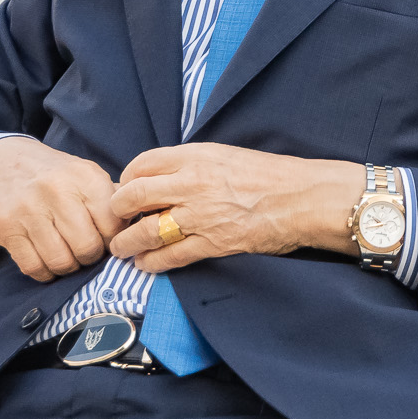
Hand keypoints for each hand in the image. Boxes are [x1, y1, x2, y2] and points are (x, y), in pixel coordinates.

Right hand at [0, 136, 118, 281]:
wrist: (8, 164)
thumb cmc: (58, 177)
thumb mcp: (89, 176)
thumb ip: (113, 201)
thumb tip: (137, 230)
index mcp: (85, 177)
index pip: (113, 226)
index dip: (114, 240)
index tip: (106, 239)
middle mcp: (56, 190)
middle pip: (87, 248)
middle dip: (91, 256)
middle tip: (87, 250)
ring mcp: (29, 210)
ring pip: (61, 262)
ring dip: (69, 267)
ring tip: (69, 255)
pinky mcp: (7, 228)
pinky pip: (34, 268)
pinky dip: (45, 272)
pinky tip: (48, 259)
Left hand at [103, 144, 363, 271]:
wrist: (303, 198)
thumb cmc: (270, 175)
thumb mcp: (225, 155)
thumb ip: (192, 163)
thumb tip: (164, 177)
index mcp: (195, 156)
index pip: (142, 164)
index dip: (126, 178)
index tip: (124, 190)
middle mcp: (191, 183)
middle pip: (134, 195)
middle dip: (117, 211)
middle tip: (114, 220)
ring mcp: (200, 215)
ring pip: (145, 230)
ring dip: (127, 242)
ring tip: (122, 248)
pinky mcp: (212, 244)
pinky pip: (170, 256)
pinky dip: (152, 262)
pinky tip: (145, 264)